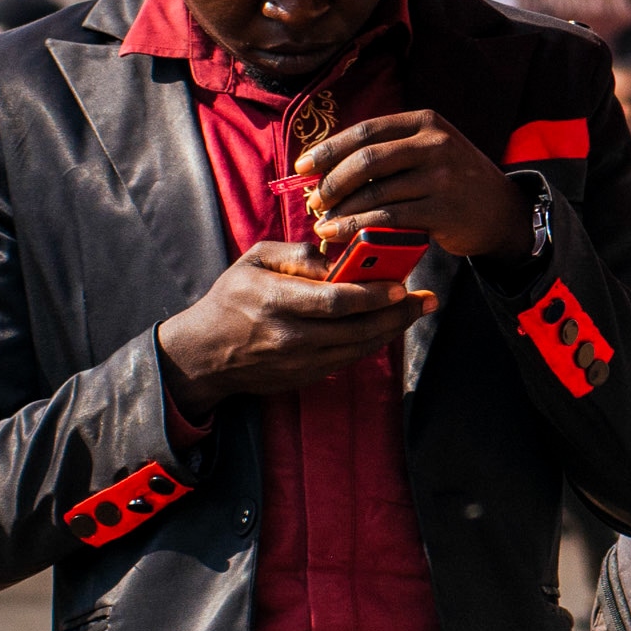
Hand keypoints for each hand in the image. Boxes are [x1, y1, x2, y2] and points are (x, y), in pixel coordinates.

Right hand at [157, 246, 433, 409]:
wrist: (205, 354)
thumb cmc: (232, 298)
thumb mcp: (255, 261)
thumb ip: (298, 254)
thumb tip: (338, 256)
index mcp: (275, 302)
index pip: (334, 301)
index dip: (372, 295)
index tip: (400, 285)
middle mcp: (291, 336)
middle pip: (357, 328)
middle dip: (397, 314)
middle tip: (426, 298)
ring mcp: (300, 362)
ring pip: (359, 347)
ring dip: (393, 329)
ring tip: (417, 309)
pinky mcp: (306, 376)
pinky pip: (350, 358)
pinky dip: (373, 341)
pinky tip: (390, 325)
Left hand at [299, 110, 533, 261]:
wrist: (503, 213)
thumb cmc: (454, 183)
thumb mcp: (431, 151)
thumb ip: (391, 150)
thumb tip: (328, 164)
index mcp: (425, 122)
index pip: (365, 131)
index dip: (329, 149)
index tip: (302, 167)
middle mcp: (435, 143)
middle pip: (366, 159)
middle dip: (332, 181)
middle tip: (313, 200)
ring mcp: (442, 176)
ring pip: (375, 191)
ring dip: (341, 210)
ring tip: (322, 222)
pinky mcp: (443, 209)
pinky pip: (388, 218)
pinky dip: (358, 227)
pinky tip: (340, 234)